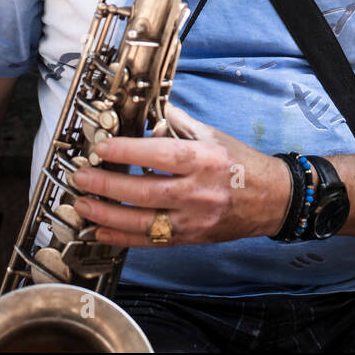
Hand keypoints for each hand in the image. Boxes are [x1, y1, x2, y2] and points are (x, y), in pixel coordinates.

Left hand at [67, 104, 291, 247]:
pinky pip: (152, 242)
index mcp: (205, 160)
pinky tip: (100, 232)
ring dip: (108, 216)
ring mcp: (194, 220)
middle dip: (107, 185)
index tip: (101, 148)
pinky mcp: (191, 238)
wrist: (274, 199)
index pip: (161, 155)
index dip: (128, 151)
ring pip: (144, 222)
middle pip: (145, 191)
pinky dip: (123, 239)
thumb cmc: (243, 164)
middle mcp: (199, 192)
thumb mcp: (213, 135)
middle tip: (81, 177)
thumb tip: (152, 112)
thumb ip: (180, 124)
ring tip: (83, 204)